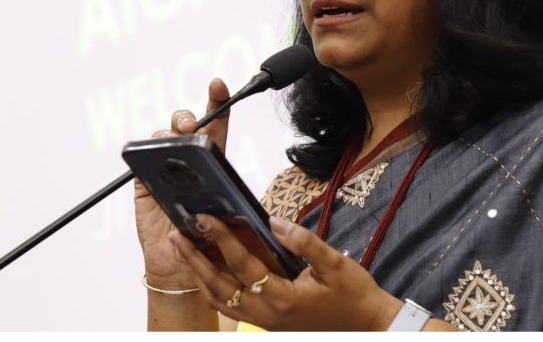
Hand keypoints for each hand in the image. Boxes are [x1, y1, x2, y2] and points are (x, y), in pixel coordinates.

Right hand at [134, 78, 230, 284]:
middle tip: (190, 128)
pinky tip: (150, 154)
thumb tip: (222, 183)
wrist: (184, 265)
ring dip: (168, 133)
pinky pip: (140, 158)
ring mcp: (163, 167)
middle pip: (185, 124)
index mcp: (213, 160)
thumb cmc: (211, 238)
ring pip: (162, 136)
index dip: (218, 101)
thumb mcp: (228, 214)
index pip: (216, 124)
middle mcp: (187, 158)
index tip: (218, 85)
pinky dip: (144, 152)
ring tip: (176, 140)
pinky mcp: (143, 181)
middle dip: (187, 117)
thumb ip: (227, 197)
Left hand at [169, 214, 402, 330]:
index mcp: (283, 297)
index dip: (222, 239)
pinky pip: (228, 307)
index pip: (243, 264)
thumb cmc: (352, 294)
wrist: (365, 325)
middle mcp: (266, 314)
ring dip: (198, 273)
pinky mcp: (264, 323)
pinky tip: (206, 269)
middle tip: (178, 233)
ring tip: (183, 248)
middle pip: (218, 286)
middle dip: (195, 258)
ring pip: (218, 300)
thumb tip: (274, 222)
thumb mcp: (334, 263)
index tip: (206, 218)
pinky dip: (212, 288)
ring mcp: (263, 322)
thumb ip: (303, 241)